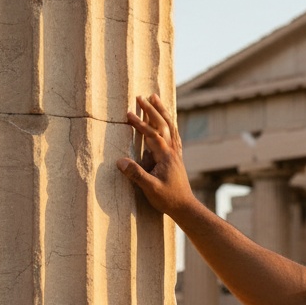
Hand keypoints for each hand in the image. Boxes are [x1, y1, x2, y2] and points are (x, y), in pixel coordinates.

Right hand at [116, 94, 195, 216]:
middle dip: (152, 110)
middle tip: (141, 96)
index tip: (128, 114)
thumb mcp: (151, 189)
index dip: (140, 123)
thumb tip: (120, 161)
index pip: (152, 134)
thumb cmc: (169, 199)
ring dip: (162, 112)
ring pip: (171, 127)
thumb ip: (136, 175)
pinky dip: (169, 124)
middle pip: (163, 125)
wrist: (186, 207)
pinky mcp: (176, 158)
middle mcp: (173, 152)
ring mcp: (176, 154)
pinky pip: (174, 136)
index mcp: (166, 156)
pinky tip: (167, 121)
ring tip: (155, 98)